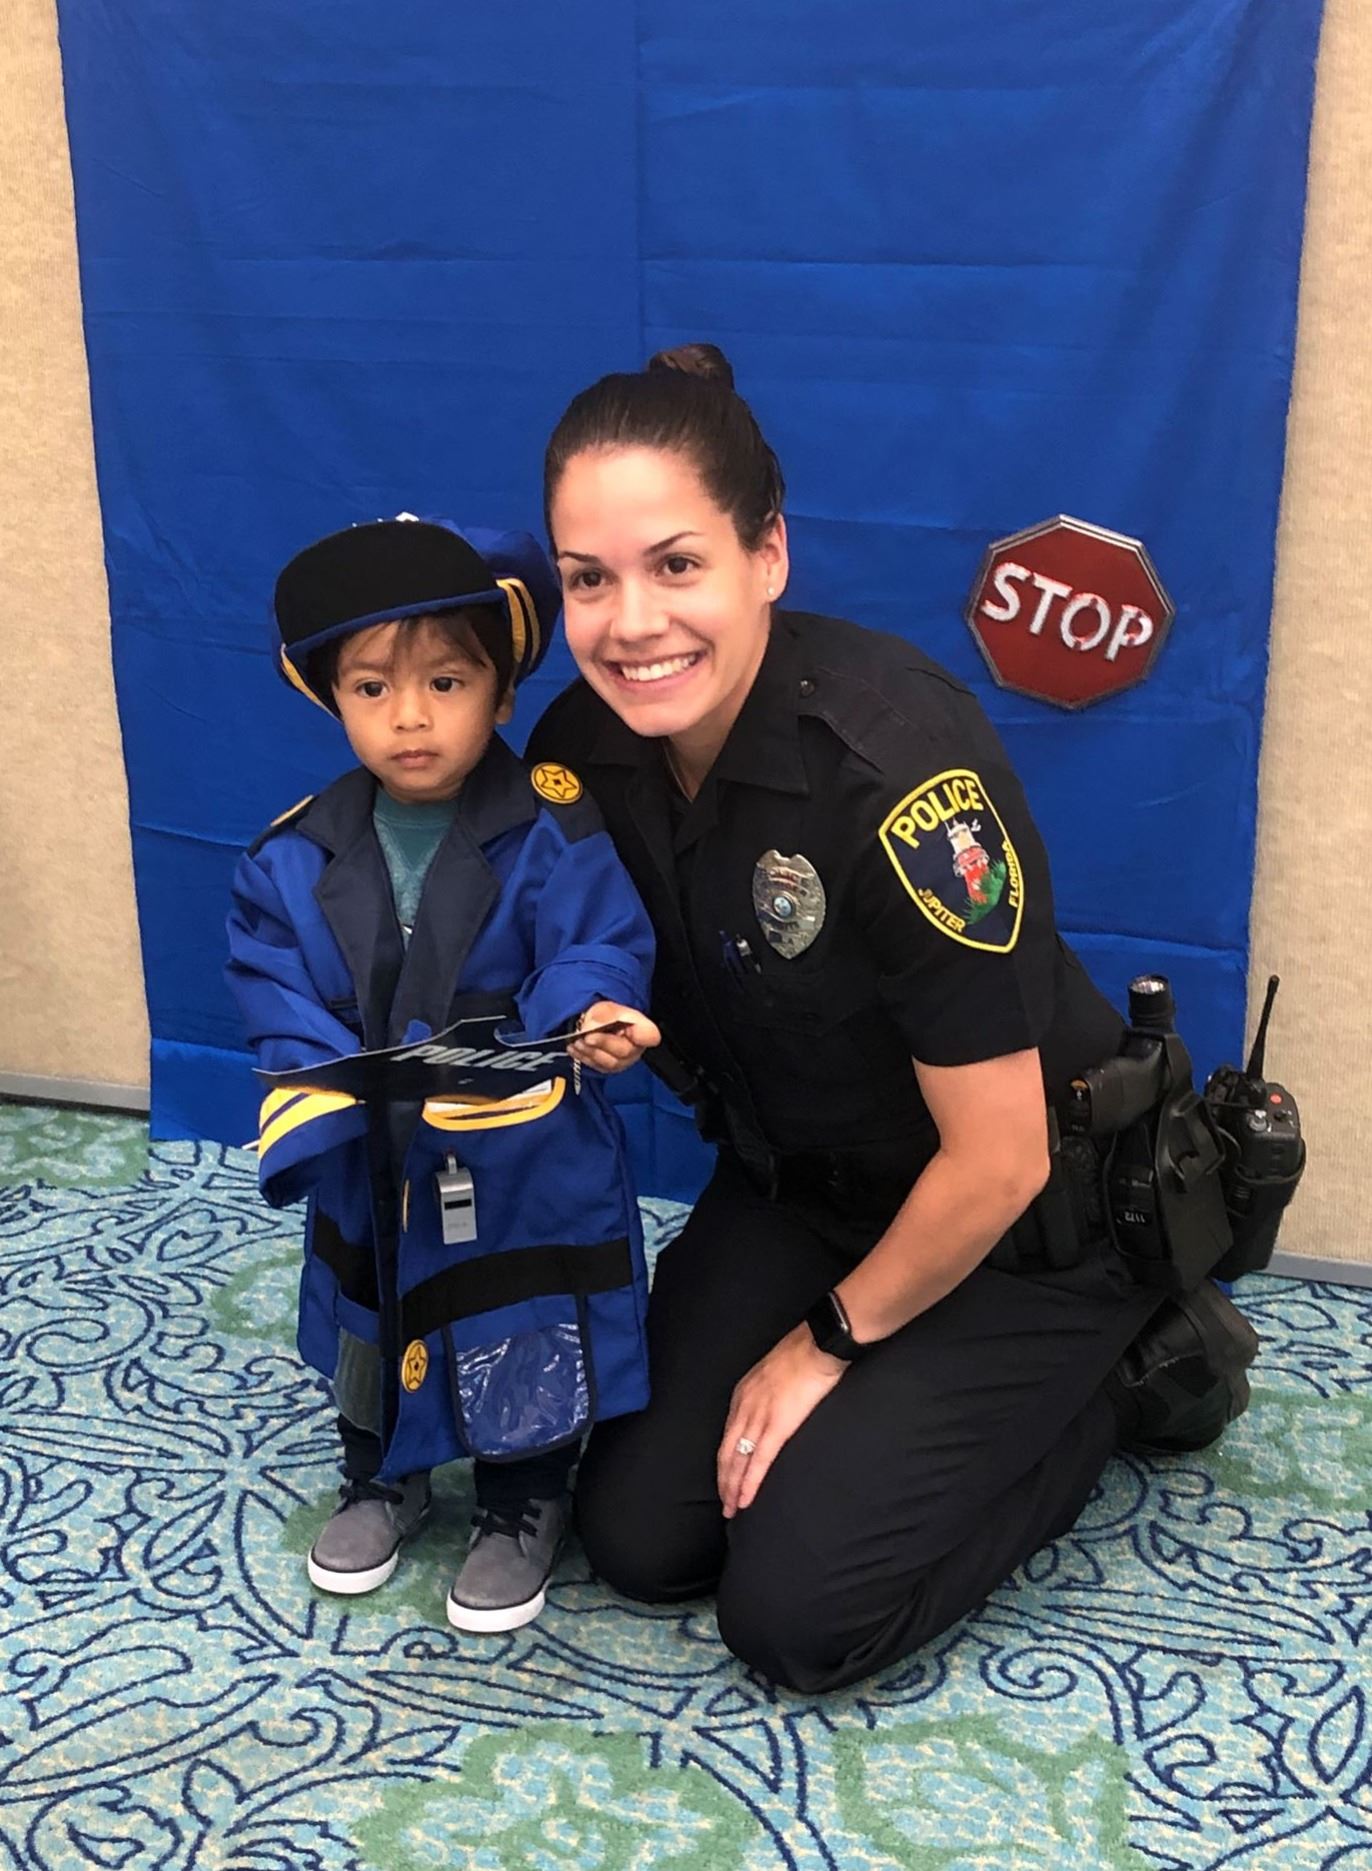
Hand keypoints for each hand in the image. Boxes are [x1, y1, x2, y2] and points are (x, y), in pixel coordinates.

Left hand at [568, 1001, 661, 1074]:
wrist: (599, 1023)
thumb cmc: (608, 1014)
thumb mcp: (606, 1007)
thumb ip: (602, 1015)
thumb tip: (590, 1028)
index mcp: (642, 1030)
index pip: (650, 1035)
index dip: (643, 1035)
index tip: (631, 1030)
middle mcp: (636, 1048)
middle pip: (623, 1051)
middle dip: (603, 1043)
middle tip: (587, 1037)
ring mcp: (623, 1061)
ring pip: (609, 1062)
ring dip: (590, 1052)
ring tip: (576, 1042)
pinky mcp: (609, 1068)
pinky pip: (597, 1067)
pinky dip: (583, 1057)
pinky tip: (573, 1048)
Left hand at [717, 1324, 846, 1517]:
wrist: (818, 1344)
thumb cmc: (804, 1353)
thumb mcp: (775, 1371)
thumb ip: (769, 1391)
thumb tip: (775, 1404)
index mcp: (743, 1393)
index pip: (728, 1435)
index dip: (725, 1459)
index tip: (725, 1477)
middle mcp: (744, 1407)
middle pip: (727, 1452)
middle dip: (724, 1480)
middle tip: (725, 1505)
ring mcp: (758, 1417)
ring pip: (738, 1461)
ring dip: (733, 1488)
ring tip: (731, 1509)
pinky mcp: (776, 1426)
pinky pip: (758, 1462)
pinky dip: (749, 1484)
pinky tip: (745, 1500)